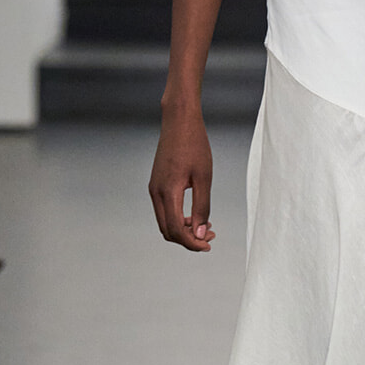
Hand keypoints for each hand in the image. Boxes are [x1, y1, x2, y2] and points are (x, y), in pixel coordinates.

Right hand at [149, 110, 215, 251]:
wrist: (179, 121)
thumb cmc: (195, 145)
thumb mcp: (204, 178)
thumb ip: (203, 207)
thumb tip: (201, 233)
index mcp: (168, 192)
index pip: (176, 230)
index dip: (192, 243)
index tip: (209, 244)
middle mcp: (156, 192)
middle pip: (168, 231)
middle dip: (188, 239)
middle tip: (211, 235)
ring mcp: (154, 188)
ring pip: (165, 222)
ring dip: (184, 229)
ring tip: (206, 226)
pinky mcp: (156, 183)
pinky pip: (164, 210)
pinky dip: (178, 218)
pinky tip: (196, 214)